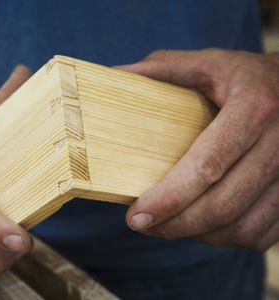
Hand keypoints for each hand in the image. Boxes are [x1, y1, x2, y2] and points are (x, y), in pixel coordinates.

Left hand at [120, 49, 278, 250]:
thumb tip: (115, 76)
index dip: (169, 198)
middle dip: (175, 224)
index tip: (136, 215)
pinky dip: (228, 238)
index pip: (206, 166)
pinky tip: (205, 225)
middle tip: (143, 225)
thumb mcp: (210, 62)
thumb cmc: (250, 77)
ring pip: (242, 227)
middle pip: (222, 205)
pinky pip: (262, 235)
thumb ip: (163, 68)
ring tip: (170, 223)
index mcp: (254, 109)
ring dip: (199, 234)